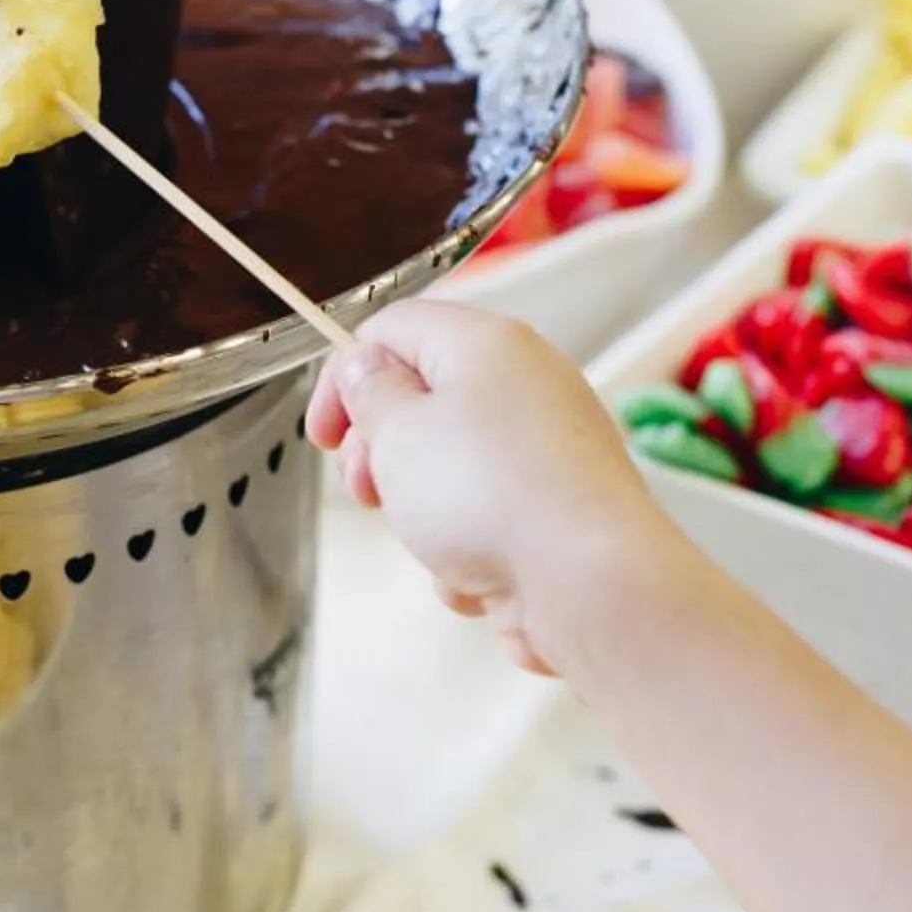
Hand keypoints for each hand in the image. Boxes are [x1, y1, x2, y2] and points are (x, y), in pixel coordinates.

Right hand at [306, 298, 660, 674]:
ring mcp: (547, 451)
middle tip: (368, 488)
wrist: (589, 583)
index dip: (345, 377)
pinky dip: (469, 551)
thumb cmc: (494, 497)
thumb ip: (371, 392)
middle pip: (424, 402)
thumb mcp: (398, 432)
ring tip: (435, 541)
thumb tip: (366, 368)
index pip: (394, 329)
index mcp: (486, 344)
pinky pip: (486, 521)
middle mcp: (526, 386)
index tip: (323, 434)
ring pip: (450, 471)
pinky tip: (478, 575)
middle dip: (382, 453)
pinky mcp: (557, 510)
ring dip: (423, 513)